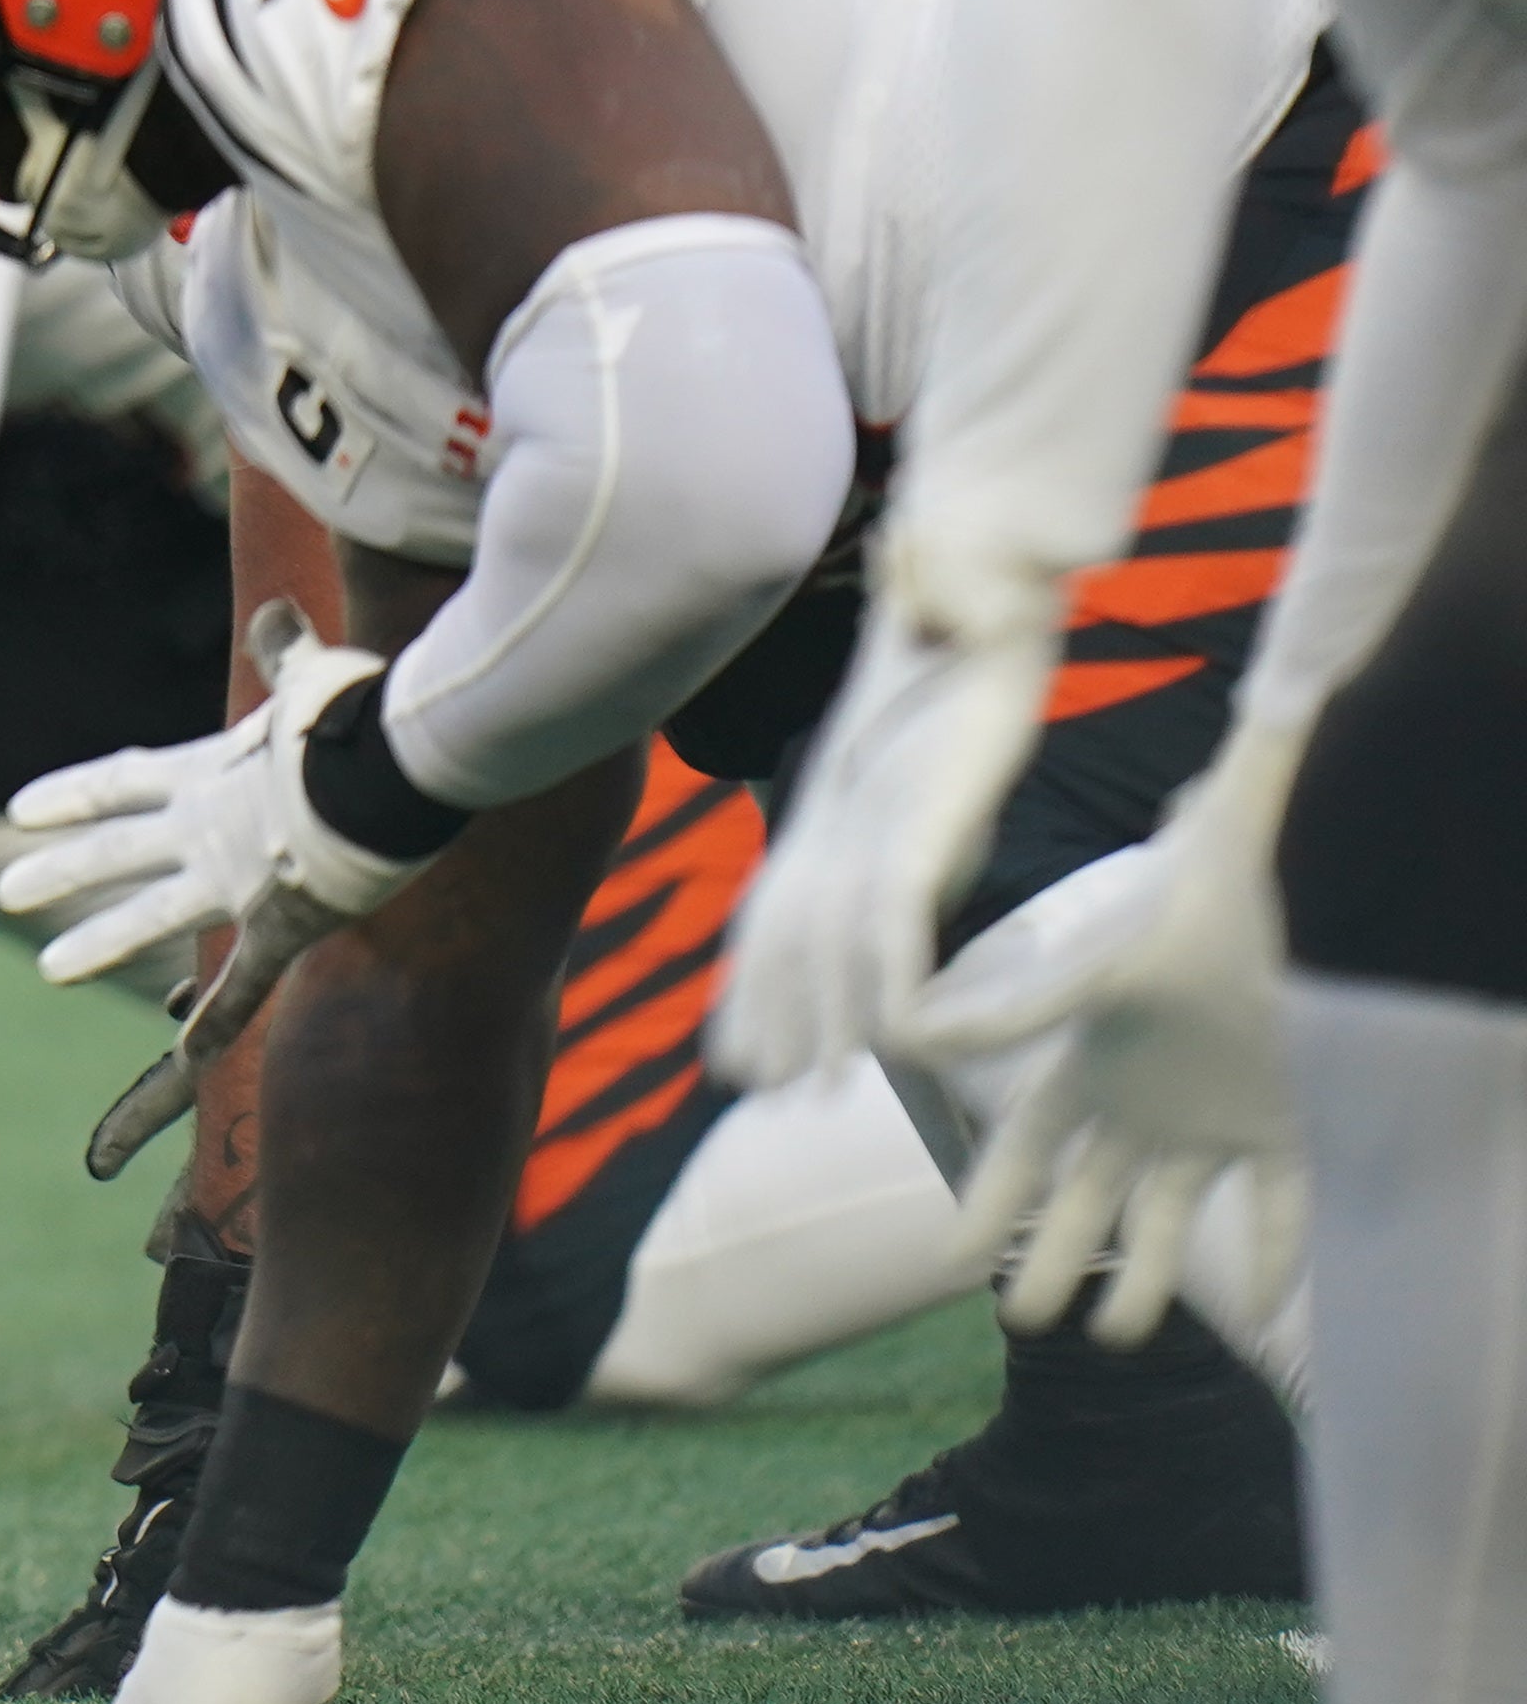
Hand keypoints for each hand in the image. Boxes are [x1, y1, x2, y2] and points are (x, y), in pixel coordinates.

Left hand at [0, 607, 425, 1172]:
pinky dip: (215, 1024)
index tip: (18, 811)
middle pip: (113, 854)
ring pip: (150, 920)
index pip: (120, 781)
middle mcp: (205, 830)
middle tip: (6, 891)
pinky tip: (183, 1058)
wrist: (393, 767)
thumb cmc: (360, 715)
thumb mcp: (313, 674)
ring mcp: (235, 882)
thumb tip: (275, 615)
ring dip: (99, 945)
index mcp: (208, 774)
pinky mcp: (282, 926)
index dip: (70, 796)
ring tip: (46, 969)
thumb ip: (286, 653)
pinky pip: (243, 989)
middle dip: (60, 873)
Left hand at [711, 593, 1055, 1087]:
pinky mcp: (923, 822)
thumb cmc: (942, 690)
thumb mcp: (900, 784)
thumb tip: (904, 896)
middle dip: (772, 1023)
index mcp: (818, 824)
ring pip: (830, 945)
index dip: (750, 998)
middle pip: (784, 946)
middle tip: (763, 1099)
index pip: (766, 927)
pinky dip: (891, 975)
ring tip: (810, 1093)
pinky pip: (895, 912)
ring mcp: (872, 829)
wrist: (968, 604)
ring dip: (821, 1024)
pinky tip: (896, 1030)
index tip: (735, 1069)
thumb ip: (890, 839)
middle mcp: (831, 831)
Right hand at [912, 750, 1299, 1350]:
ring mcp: (1214, 1117)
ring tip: (1117, 1335)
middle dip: (1053, 1257)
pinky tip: (1268, 1312)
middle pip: (1086, 1197)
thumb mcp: (1102, 970)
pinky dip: (1278, 1257)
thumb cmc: (1194, 911)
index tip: (954, 1262)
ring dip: (1149, 1277)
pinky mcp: (1287, 1123)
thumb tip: (907, 1034)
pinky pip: (1279, 1205)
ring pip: (1171, 1216)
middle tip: (1027, 1319)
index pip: (1026, 1148)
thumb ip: (1013, 1008)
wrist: (1296, 879)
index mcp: (1091, 1064)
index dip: (989, 1203)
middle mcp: (1144, 1101)